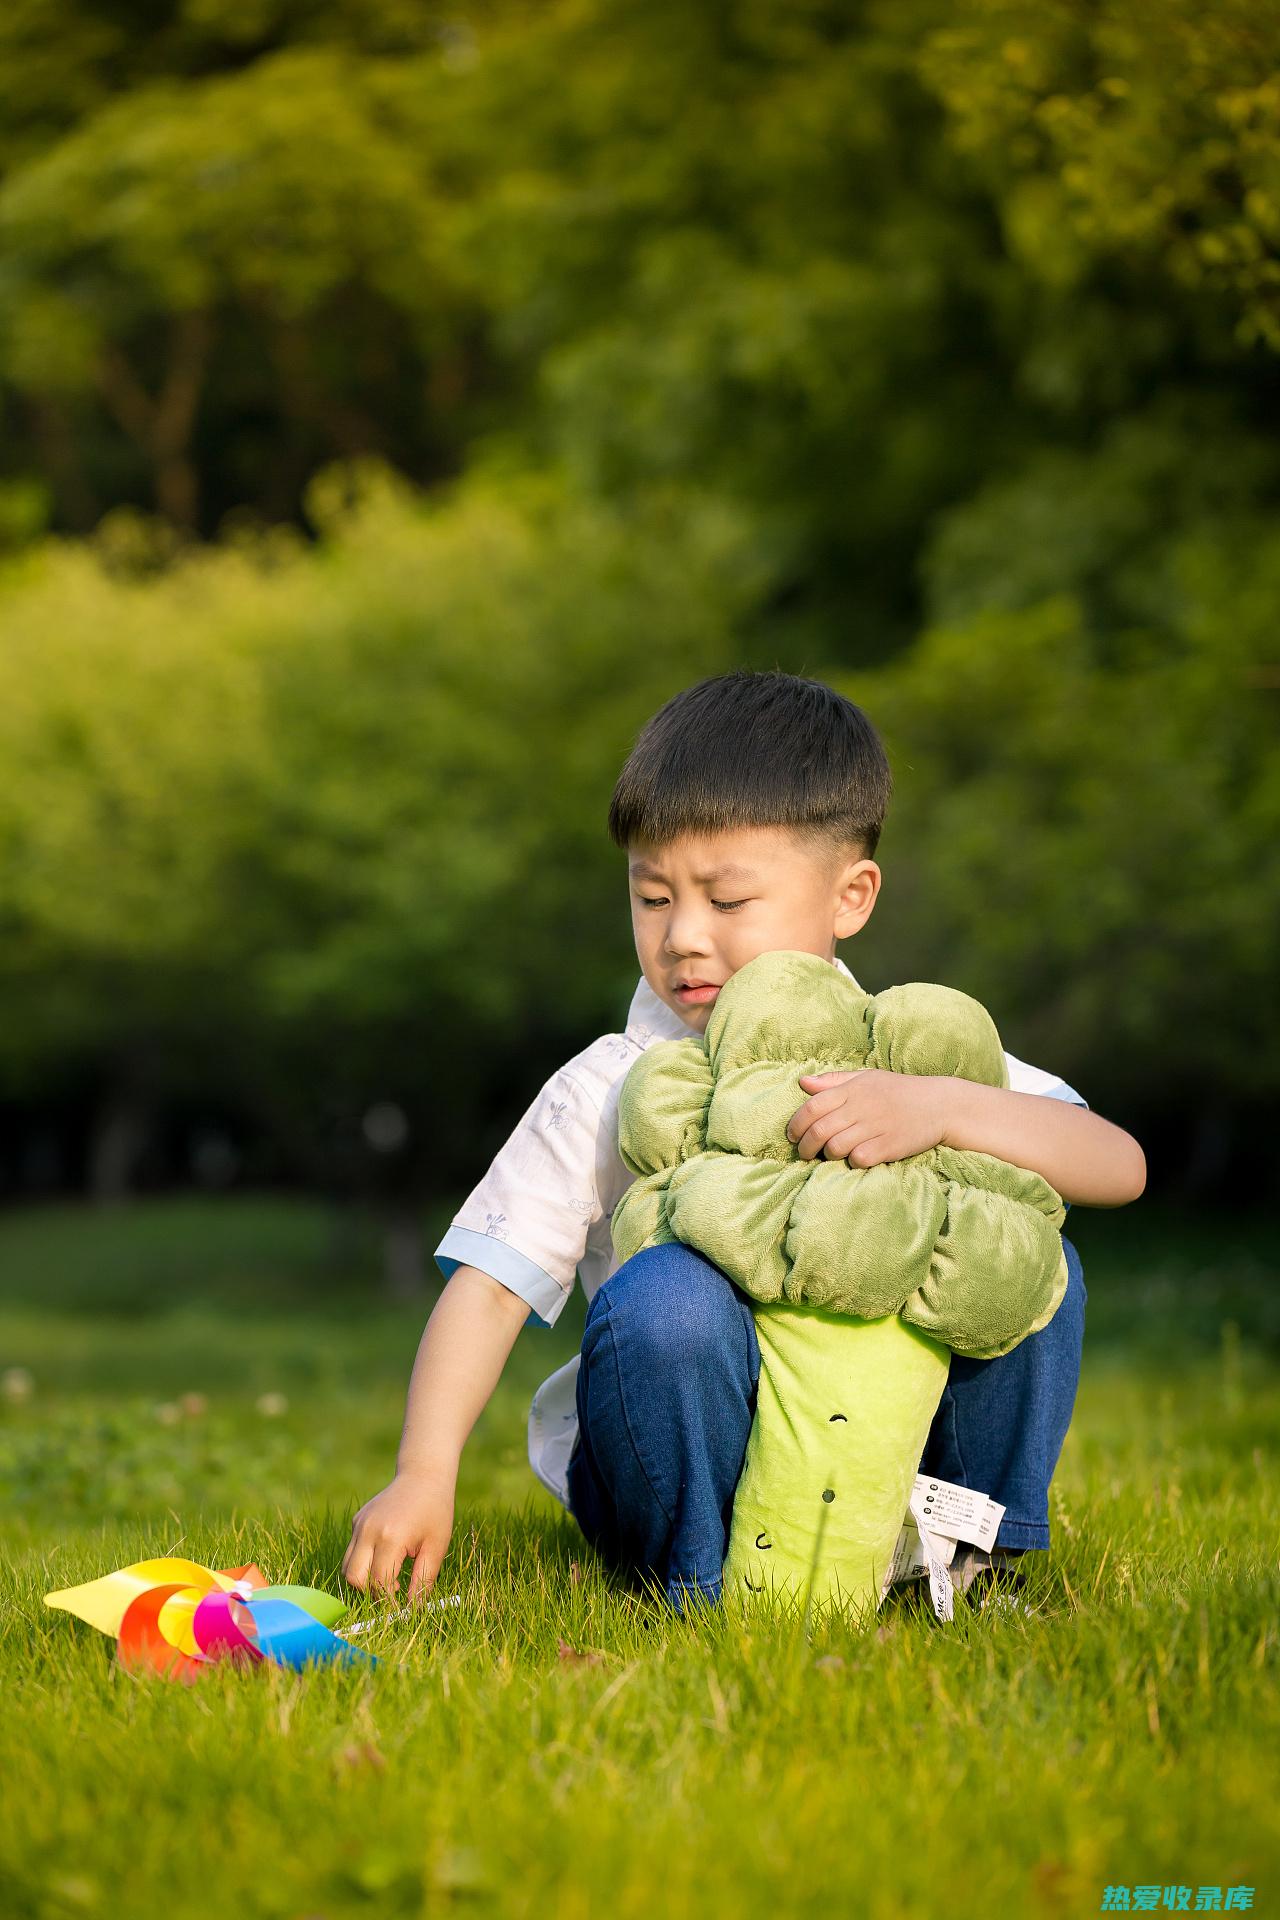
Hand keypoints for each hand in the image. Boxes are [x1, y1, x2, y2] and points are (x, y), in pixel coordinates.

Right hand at [341, 1465, 455, 1601]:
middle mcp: (369, 1530)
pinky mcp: (357, 1520)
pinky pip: (353, 1550)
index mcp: (391, 1536)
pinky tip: (388, 1553)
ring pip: (348, 1566)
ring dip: (365, 1579)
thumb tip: (413, 1610)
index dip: (388, 1601)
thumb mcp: (436, 1547)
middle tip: (394, 1592)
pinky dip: (364, 1561)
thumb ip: (423, 1580)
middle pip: (354, 1577)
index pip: (379, 1582)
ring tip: (392, 1573)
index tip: (401, 1608)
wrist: (423, 1475)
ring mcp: (359, 1524)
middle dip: (371, 1593)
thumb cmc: (436, 1511)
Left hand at [785, 1068, 955, 1168]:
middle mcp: (861, 1106)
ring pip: (835, 1147)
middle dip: (805, 1147)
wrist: (940, 1105)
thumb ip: (834, 1081)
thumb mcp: (867, 1078)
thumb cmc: (898, 1091)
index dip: (796, 1124)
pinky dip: (851, 1162)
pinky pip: (858, 1159)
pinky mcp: (889, 1145)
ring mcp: (875, 1126)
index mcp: (852, 1089)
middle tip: (805, 1153)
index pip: (811, 1107)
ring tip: (830, 1155)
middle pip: (819, 1131)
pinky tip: (856, 1158)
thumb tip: (802, 1082)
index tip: (792, 1136)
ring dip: (828, 1155)